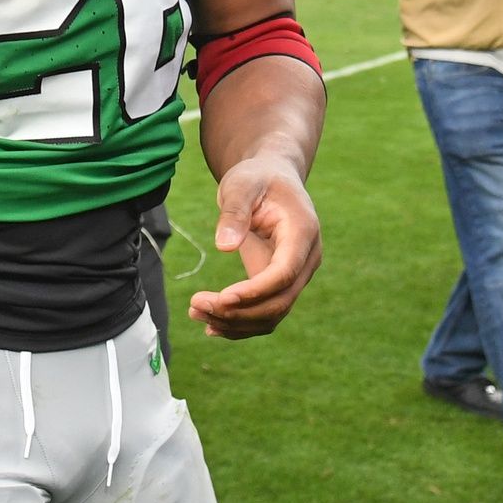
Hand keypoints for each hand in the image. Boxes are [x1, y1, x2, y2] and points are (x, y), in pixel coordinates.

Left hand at [189, 155, 322, 339]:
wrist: (271, 179)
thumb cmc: (258, 178)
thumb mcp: (242, 184)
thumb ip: (234, 212)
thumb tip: (223, 245)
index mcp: (303, 233)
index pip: (284, 274)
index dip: (255, 291)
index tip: (222, 298)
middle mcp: (307, 260)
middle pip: (279, 302)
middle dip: (238, 312)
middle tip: (196, 305)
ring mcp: (296, 275)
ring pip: (272, 314)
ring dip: (235, 322)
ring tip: (196, 313)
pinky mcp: (280, 284)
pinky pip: (265, 313)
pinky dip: (240, 323)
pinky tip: (210, 323)